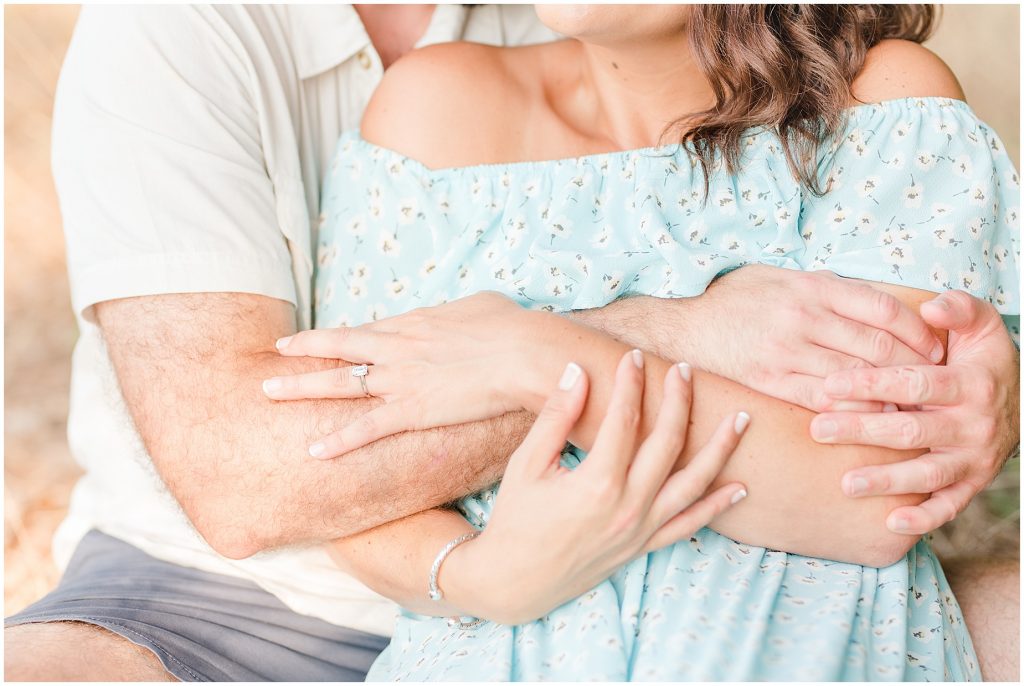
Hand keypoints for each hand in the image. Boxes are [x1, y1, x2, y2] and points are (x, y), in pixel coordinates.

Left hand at [264, 292, 543, 458]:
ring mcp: (399, 379)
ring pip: (338, 384)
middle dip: (305, 350)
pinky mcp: (411, 411)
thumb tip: (465, 317)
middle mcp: (397, 348)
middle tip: (277, 352)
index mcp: (414, 322)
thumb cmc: (512, 326)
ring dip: (301, 388)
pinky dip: (338, 440)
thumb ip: (462, 313)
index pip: (368, 330)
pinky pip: (366, 429)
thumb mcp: (483, 305)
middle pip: (338, 347)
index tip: (324, 339)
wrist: (521, 353)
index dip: (343, 336)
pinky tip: (314, 450)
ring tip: (269, 392)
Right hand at [445, 351, 748, 625]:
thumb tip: (578, 371)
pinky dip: (717, 506)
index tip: (633, 357)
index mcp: (597, 484)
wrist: (513, 582)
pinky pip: (689, 525)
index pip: (624, 419)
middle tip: (683, 369)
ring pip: (694, 483)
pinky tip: (740, 487)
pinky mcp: (643, 546)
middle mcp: (628, 507)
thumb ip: (556, 417)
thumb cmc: (515, 520)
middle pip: (668, 442)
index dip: (630, 383)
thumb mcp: (526, 464)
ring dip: (720, 449)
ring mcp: (641, 530)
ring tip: (742, 418)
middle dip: (679, 400)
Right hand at [682, 265, 944, 411]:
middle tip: (931, 380)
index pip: (884, 310)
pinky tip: (868, 415)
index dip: (918, 332)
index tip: (934, 347)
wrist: (683, 324)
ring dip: (887, 393)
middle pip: (877, 347)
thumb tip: (872, 305)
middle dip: (912, 367)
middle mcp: (803, 319)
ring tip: (908, 402)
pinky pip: (821, 401)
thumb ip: (824, 289)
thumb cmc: (734, 298)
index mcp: (812, 288)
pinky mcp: (769, 381)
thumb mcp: (781, 276)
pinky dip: (852, 410)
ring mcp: (785, 352)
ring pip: (854, 378)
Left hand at [811, 290, 1019, 533]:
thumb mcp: (981, 326)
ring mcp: (974, 458)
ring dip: (886, 480)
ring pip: (927, 473)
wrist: (1022, 402)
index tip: (831, 385)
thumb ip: (959, 309)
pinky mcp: (974, 483)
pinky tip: (892, 524)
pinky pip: (951, 505)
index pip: (916, 384)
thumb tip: (932, 305)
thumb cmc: (982, 359)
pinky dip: (925, 518)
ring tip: (846, 484)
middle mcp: (973, 424)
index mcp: (970, 384)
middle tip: (819, 429)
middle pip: (912, 430)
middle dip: (863, 430)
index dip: (873, 384)